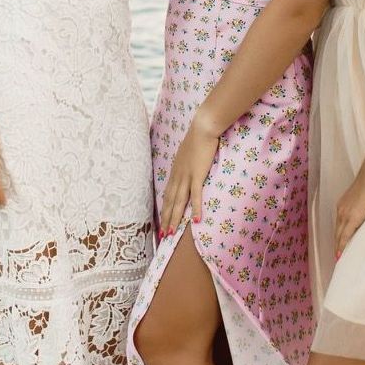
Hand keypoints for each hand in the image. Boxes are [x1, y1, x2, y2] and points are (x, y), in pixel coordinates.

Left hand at [159, 116, 220, 234]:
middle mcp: (178, 176)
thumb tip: (189, 167)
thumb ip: (187, 163)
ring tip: (171, 233)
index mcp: (175, 172)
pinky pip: (196, 195)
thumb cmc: (198, 138)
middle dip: (166, 219)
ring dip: (175, 218)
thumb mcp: (189, 153)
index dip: (164, 210)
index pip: (168, 195)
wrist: (203, 128)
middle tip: (163, 236)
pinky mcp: (198, 174)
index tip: (162, 223)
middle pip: (170, 202)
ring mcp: (187, 176)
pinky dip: (196, 208)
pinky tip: (196, 220)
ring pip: (179, 202)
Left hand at [334, 168, 364, 259]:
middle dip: (336, 243)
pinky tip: (340, 254)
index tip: (338, 243)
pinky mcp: (351, 219)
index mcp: (342, 205)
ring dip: (338, 246)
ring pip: (338, 235)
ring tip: (338, 257)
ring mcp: (344, 215)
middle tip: (337, 255)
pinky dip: (341, 246)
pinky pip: (344, 236)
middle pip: (336, 231)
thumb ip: (362, 205)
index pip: (339, 224)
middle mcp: (340, 210)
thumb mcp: (364, 196)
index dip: (338, 234)